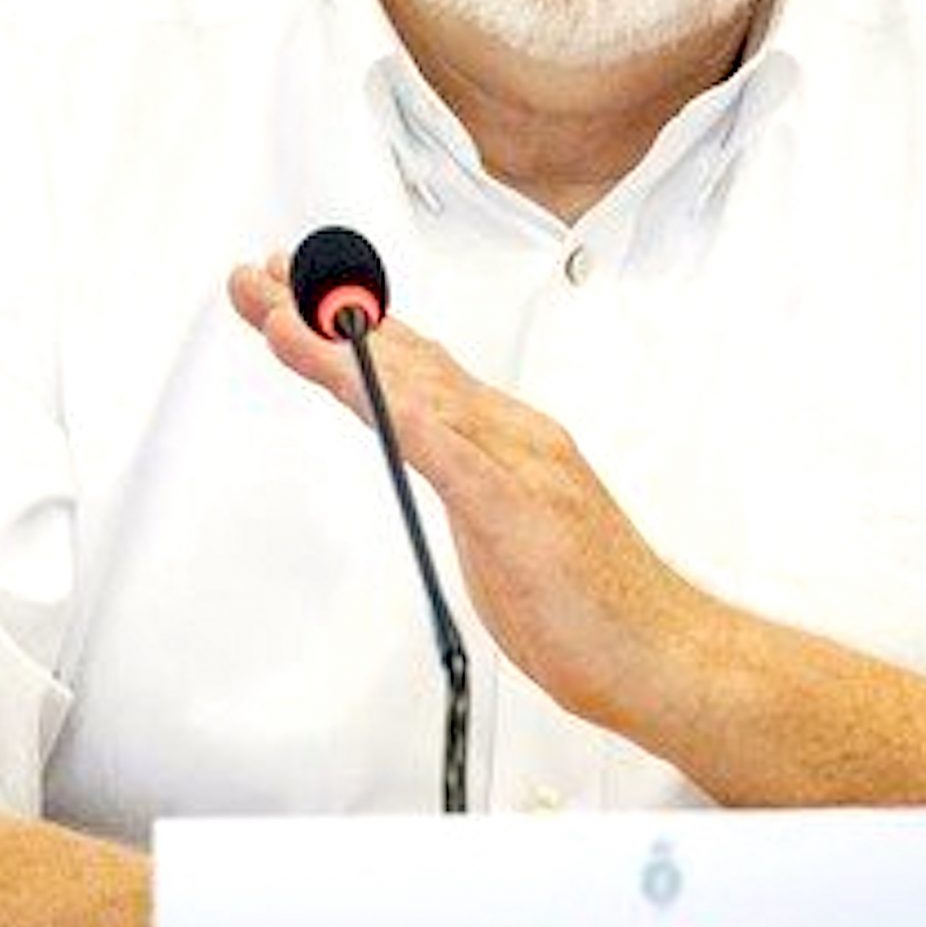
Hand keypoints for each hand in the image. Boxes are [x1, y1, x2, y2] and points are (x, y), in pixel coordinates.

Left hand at [227, 256, 706, 732]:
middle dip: (326, 312)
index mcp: (505, 440)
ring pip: (415, 388)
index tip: (294, 295)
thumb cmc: (592, 608)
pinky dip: (397, 408)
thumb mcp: (500, 533)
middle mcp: (510, 434)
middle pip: (402, 359)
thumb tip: (429, 463)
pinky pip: (447, 449)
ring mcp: (517, 464)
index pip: (414, 367)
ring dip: (340, 346)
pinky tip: (358, 383)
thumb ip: (461, 486)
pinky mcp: (518, 507)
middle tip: (260, 273)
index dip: (350, 325)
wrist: (664, 653)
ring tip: (280, 311)